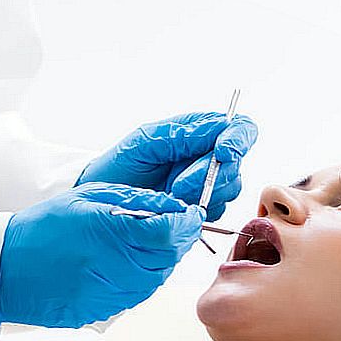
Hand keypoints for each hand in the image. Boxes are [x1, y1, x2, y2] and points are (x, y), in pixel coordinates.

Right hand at [0, 182, 201, 329]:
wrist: (4, 270)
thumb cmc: (41, 229)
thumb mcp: (88, 197)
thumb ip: (135, 201)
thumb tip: (171, 207)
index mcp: (112, 233)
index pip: (171, 232)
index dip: (186, 222)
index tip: (187, 215)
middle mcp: (115, 268)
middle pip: (169, 258)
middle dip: (175, 241)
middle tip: (166, 228)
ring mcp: (110, 295)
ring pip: (156, 280)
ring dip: (157, 262)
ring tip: (137, 245)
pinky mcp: (102, 313)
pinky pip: (136, 296)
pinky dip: (138, 280)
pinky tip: (120, 265)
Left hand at [77, 110, 258, 220]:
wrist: (102, 202)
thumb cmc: (117, 168)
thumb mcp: (144, 144)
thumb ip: (181, 135)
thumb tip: (218, 128)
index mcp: (198, 131)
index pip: (239, 128)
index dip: (237, 140)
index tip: (222, 154)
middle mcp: (207, 156)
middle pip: (235, 164)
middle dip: (209, 176)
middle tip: (177, 186)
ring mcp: (206, 184)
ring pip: (230, 190)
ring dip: (203, 196)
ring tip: (171, 196)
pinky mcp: (200, 208)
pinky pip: (216, 211)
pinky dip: (200, 212)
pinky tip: (177, 208)